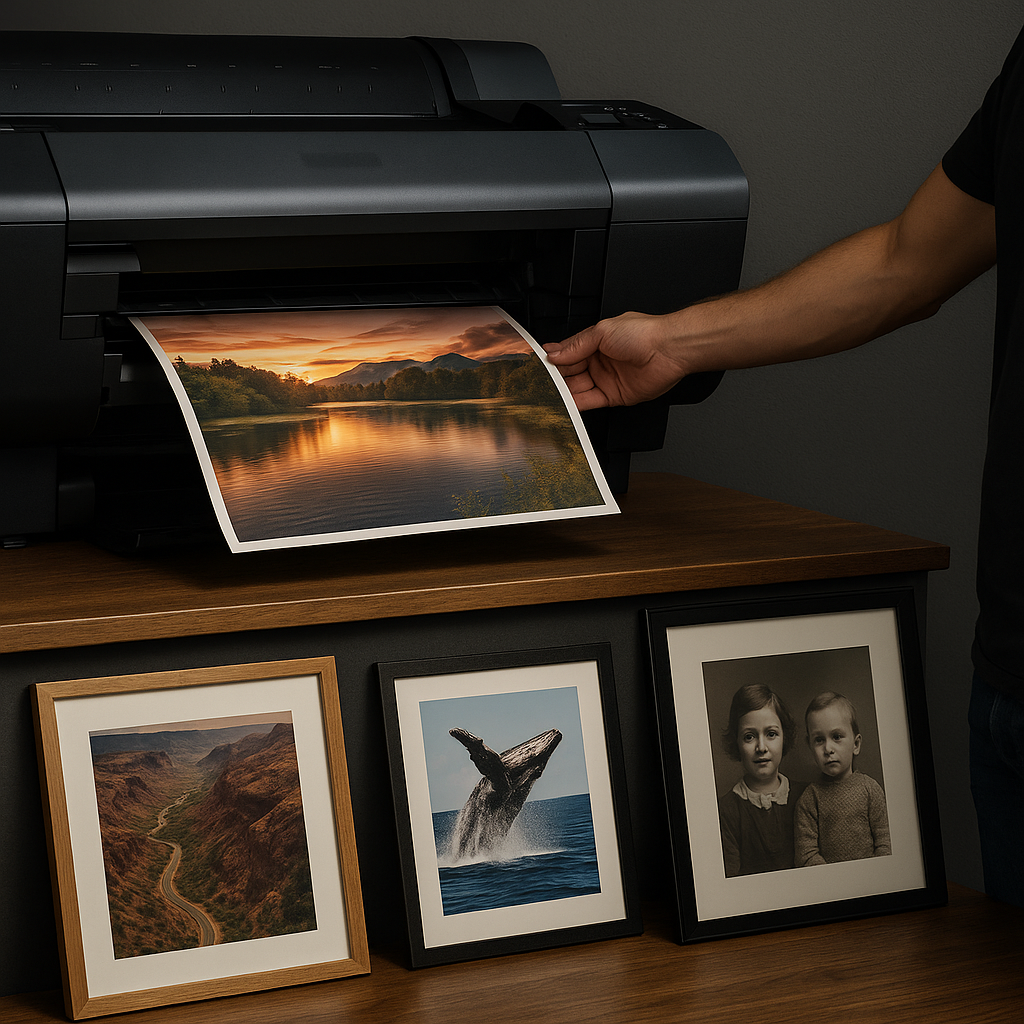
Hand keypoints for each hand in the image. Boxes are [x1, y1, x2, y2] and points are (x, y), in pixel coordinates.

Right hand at [543, 311, 688, 410]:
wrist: (669, 350)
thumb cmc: (643, 333)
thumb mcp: (602, 331)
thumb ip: (576, 345)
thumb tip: (554, 354)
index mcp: (595, 342)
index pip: (567, 353)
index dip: (553, 360)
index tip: (538, 366)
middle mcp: (600, 361)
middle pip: (570, 373)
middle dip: (555, 378)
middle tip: (539, 383)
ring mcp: (606, 379)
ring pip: (577, 389)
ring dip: (562, 393)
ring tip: (547, 395)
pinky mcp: (614, 396)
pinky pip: (590, 402)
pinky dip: (576, 404)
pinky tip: (564, 404)